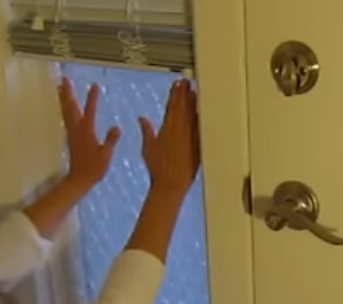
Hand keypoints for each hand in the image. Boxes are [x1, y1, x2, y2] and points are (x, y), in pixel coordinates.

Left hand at [60, 77, 121, 189]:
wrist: (79, 179)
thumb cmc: (93, 168)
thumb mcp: (106, 154)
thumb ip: (111, 140)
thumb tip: (117, 127)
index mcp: (86, 131)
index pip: (90, 110)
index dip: (92, 98)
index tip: (95, 86)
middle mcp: (76, 129)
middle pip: (70, 107)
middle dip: (68, 93)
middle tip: (64, 79)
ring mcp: (72, 133)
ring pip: (65, 111)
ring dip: (63, 98)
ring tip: (60, 87)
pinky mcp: (70, 137)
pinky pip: (66, 117)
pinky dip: (64, 108)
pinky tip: (65, 106)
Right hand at [138, 79, 200, 194]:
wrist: (172, 184)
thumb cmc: (158, 168)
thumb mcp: (149, 147)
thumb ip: (147, 130)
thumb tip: (142, 119)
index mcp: (168, 129)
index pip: (172, 106)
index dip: (175, 93)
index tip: (177, 83)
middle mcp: (180, 130)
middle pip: (184, 107)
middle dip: (185, 93)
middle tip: (187, 80)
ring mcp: (190, 137)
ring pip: (193, 114)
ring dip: (193, 101)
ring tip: (194, 90)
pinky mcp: (198, 145)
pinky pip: (200, 127)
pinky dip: (200, 117)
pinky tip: (201, 110)